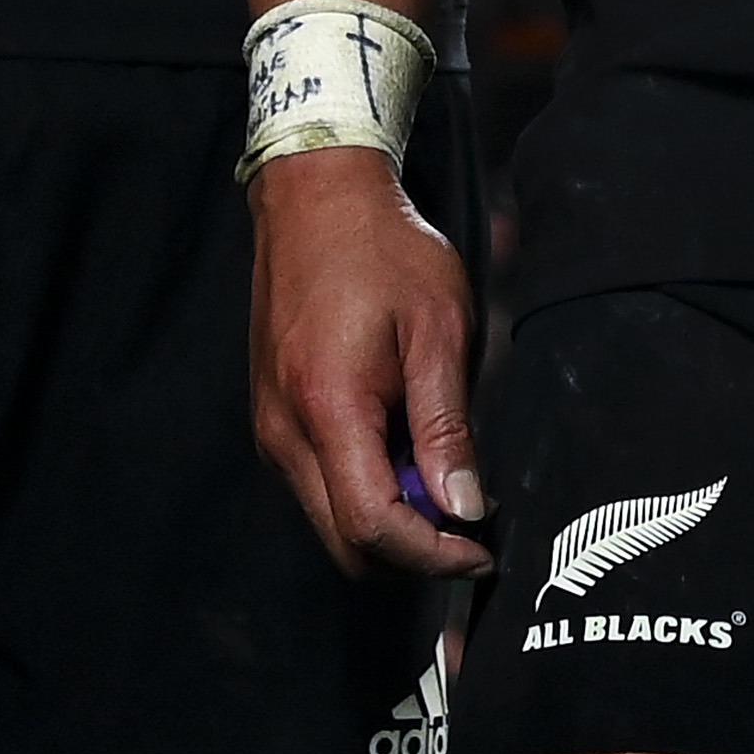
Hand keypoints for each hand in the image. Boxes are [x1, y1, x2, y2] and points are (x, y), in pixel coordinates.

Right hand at [246, 147, 493, 580]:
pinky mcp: (274, 420)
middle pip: (346, 544)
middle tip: (470, 517)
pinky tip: (405, 446)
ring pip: (331, 520)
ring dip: (391, 520)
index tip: (481, 547)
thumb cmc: (384, 251)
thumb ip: (447, 427)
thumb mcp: (438, 330)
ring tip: (440, 469)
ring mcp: (272, 429)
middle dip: (413, 550)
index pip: (372, 528)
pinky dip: (367, 489)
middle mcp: (285, 432)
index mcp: (328, 408)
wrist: (317, 199)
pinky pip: (320, 485)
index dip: (432, 554)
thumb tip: (463, 507)